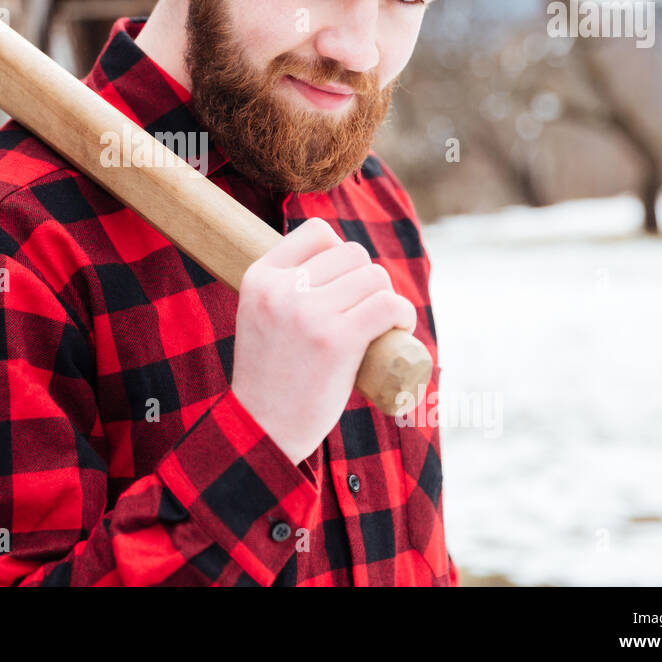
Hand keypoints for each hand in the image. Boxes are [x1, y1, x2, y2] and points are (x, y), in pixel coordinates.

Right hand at [230, 218, 417, 464]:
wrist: (261, 428)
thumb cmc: (270, 375)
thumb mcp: (261, 315)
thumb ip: (285, 287)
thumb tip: (339, 256)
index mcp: (259, 277)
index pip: (317, 233)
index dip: (341, 255)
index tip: (345, 287)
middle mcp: (281, 288)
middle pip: (352, 254)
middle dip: (368, 281)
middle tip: (366, 314)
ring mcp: (308, 313)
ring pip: (374, 277)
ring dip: (388, 299)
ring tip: (382, 325)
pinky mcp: (336, 340)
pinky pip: (388, 305)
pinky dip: (402, 315)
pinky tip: (398, 330)